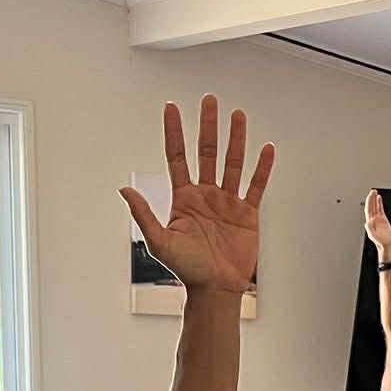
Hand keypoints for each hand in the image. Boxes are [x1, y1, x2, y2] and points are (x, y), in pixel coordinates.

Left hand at [120, 97, 274, 293]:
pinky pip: (256, 185)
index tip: (172, 109)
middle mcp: (206, 195)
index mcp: (184, 198)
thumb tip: (124, 190)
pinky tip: (265, 150)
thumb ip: (144, 214)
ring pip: (232, 162)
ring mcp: (227, 202)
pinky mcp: (247, 214)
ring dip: (235, 139)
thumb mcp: (159, 241)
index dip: (174, 132)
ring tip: (237, 116)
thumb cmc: (187, 270)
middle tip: (209, 101)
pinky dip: (262, 168)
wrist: (215, 290)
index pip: (177, 156)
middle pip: (207, 152)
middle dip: (208, 125)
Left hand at [364, 189, 390, 260]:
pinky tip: (379, 198)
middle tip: (372, 191)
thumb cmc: (380, 242)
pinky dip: (379, 203)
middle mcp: (373, 219)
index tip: (370, 196)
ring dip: (375, 199)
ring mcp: (378, 219)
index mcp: (369, 222)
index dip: (369, 202)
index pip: (368, 209)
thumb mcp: (372, 235)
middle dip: (371, 198)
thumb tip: (367, 222)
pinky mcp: (383, 219)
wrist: (386, 245)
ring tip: (375, 192)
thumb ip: (369, 228)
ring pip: (375, 206)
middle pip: (371, 206)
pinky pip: (380, 209)